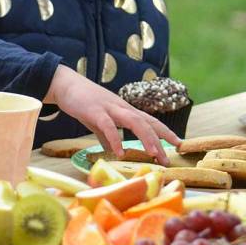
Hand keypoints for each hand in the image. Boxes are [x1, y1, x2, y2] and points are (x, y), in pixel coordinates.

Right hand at [47, 66, 176, 162]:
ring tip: (153, 155)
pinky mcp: (95, 111)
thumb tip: (113, 152)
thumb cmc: (83, 103)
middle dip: (160, 140)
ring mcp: (110, 108)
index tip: (179, 143)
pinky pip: (108, 127)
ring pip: (135, 122)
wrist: (66, 85)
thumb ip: (106, 137)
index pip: (151, 121)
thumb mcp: (98, 122)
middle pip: (148, 123)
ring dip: (146, 138)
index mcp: (125, 110)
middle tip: (167, 159)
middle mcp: (122, 108)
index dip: (166, 132)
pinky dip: (116, 140)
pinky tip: (120, 154)